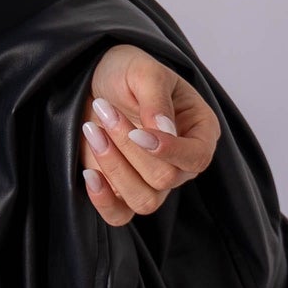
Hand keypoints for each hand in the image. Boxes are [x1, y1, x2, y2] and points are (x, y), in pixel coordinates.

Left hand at [79, 43, 220, 225]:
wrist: (94, 78)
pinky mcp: (122, 190)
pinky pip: (120, 216)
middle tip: (104, 109)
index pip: (197, 158)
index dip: (169, 151)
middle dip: (128, 147)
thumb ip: (156, 99)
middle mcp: (180, 162)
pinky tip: (89, 174)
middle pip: (165, 179)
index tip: (137, 132)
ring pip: (144, 201)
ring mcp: (152, 180)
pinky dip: (104, 201)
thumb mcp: (143, 71)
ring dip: (113, 167)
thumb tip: (163, 131)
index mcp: (199, 130)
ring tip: (91, 128)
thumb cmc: (127, 71)